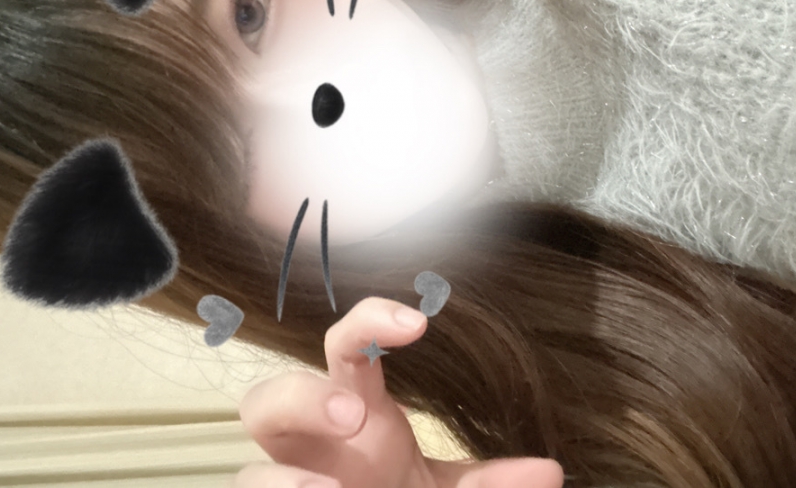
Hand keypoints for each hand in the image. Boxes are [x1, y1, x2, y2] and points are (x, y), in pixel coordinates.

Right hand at [231, 296, 564, 487]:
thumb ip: (488, 484)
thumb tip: (549, 471)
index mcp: (357, 414)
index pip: (348, 347)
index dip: (370, 323)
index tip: (417, 323)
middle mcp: (309, 447)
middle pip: (269, 397)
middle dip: (302, 397)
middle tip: (353, 414)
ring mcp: (287, 482)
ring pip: (246, 472)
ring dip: (277, 480)